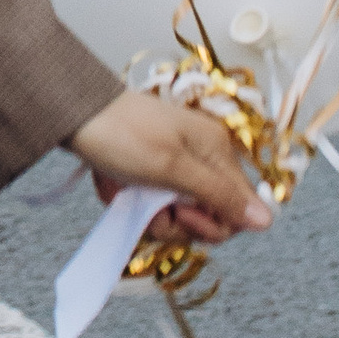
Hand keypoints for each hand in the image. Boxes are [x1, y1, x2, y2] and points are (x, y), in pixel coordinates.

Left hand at [68, 90, 270, 247]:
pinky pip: (156, 202)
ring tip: (129, 197)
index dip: (214, 225)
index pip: (240, 209)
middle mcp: (204, 157)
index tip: (182, 216)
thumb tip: (268, 220)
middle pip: (211, 215)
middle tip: (153, 211)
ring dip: (154, 216)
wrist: (71, 112)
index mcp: (217, 150)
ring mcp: (178, 163)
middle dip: (180, 223)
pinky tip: (118, 191)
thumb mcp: (172, 168)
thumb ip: (219, 195)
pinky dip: (137, 203)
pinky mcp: (154, 169)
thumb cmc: (121, 135)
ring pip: (181, 213)